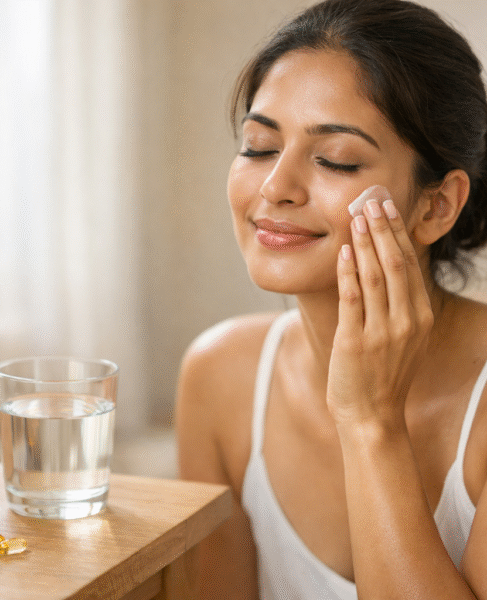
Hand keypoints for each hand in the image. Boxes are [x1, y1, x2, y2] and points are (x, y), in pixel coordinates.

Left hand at [327, 195, 433, 428]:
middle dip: (383, 229)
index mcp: (420, 318)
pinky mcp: (355, 341)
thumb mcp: (403, 339)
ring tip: (357, 217)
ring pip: (374, 276)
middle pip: (395, 264)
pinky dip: (348, 273)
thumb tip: (384, 268)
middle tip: (372, 202)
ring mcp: (382, 332)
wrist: (372, 415)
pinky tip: (344, 251)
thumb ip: (399, 306)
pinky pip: (352, 298)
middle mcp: (406, 322)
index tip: (388, 209)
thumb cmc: (383, 376)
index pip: (409, 266)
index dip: (398, 234)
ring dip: (365, 243)